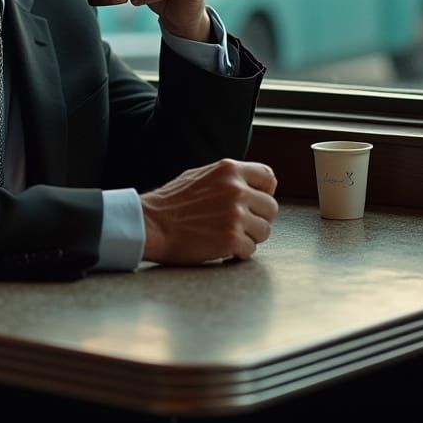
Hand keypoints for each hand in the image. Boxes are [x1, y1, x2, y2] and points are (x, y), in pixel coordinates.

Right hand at [140, 159, 278, 264]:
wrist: (151, 224)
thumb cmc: (171, 203)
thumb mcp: (200, 175)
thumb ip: (228, 178)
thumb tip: (252, 185)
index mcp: (229, 169)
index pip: (268, 177)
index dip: (264, 192)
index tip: (254, 202)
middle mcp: (236, 189)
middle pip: (271, 208)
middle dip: (257, 218)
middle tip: (238, 224)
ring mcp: (235, 214)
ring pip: (264, 231)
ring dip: (249, 237)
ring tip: (226, 235)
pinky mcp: (231, 238)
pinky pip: (250, 250)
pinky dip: (237, 253)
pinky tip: (220, 247)